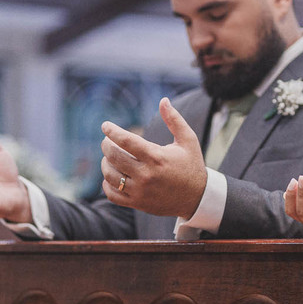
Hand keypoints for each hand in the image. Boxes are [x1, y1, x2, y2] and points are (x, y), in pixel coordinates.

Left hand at [99, 97, 206, 217]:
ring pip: (110, 175)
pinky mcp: (137, 203)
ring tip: (109, 157)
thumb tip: (163, 100)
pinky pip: (112, 194)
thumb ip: (174, 119)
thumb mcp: (188, 140)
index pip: (126, 141)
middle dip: (106, 145)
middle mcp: (147, 175)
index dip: (112, 131)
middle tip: (107, 141)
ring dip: (105, 163)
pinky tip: (112, 175)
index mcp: (157, 157)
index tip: (105, 125)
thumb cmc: (192, 165)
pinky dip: (107, 184)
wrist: (197, 198)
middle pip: (114, 157)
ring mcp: (140, 191)